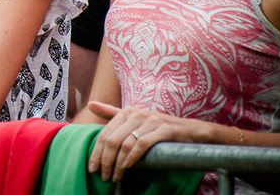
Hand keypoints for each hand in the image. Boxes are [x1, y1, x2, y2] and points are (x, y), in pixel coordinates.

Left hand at [86, 100, 207, 181]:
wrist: (189, 130)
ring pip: (125, 144)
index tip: (92, 167)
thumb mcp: (134, 118)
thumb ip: (111, 112)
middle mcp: (136, 114)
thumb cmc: (157, 127)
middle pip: (112, 140)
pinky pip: (142, 144)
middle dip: (105, 161)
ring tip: (115, 176)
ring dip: (117, 163)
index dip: (96, 152)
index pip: (104, 134)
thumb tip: (90, 104)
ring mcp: (149, 121)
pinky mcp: (162, 130)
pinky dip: (132, 157)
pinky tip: (127, 167)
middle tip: (103, 176)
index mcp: (126, 112)